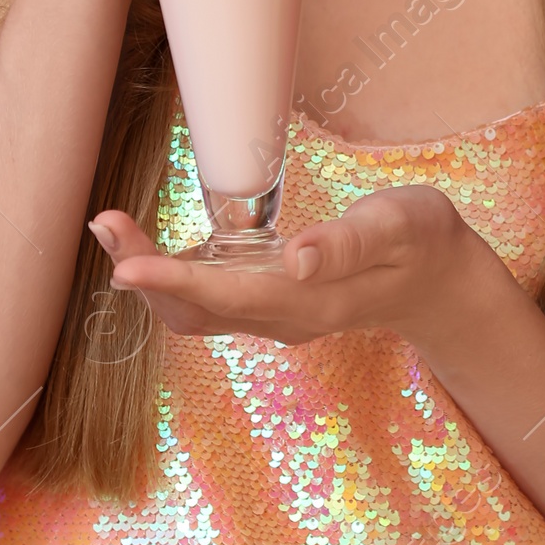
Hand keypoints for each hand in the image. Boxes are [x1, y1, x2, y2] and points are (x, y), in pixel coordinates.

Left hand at [90, 183, 491, 349]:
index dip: (174, 283)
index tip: (128, 266)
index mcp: (311, 303)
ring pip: (193, 311)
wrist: (438, 281)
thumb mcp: (398, 226)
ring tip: (111, 227)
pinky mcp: (265, 303)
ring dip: (149, 276)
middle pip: (195, 311)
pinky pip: (204, 301)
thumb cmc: (420, 242)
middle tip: (105, 225)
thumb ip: (349, 243)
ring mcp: (272, 316)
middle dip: (144, 275)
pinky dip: (168, 276)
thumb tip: (297, 259)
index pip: (228, 298)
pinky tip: (144, 244)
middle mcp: (282, 319)